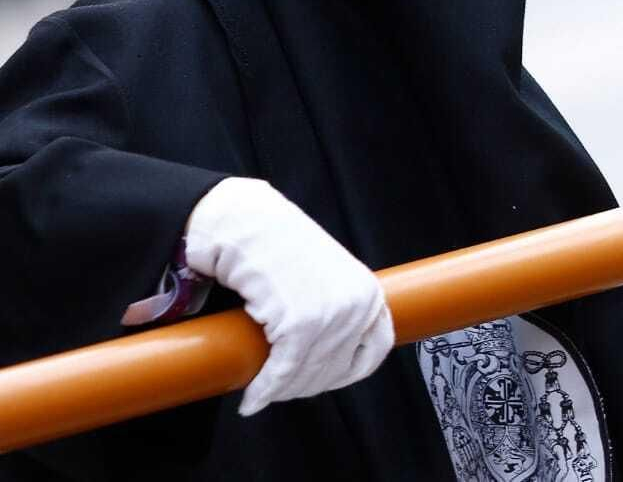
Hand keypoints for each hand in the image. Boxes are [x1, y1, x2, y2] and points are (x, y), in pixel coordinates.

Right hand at [185, 177, 393, 415]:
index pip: (374, 351)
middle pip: (337, 368)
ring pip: (308, 374)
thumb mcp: (329, 276)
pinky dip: (265, 390)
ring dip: (282, 391)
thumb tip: (331, 354)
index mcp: (370, 294)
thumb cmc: (281, 247)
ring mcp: (331, 316)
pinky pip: (282, 371)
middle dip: (305, 386)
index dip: (347, 372)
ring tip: (262, 392)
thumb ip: (340, 307)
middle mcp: (358, 306)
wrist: (247, 222)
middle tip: (279, 390)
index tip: (323, 380)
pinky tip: (252, 399)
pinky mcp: (298, 323)